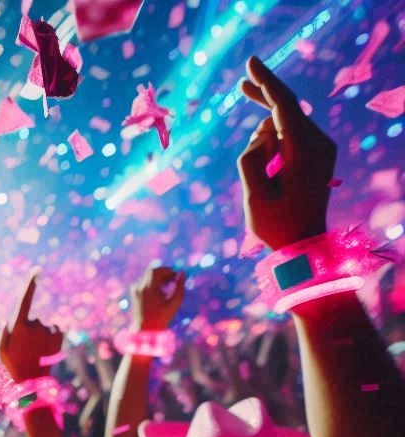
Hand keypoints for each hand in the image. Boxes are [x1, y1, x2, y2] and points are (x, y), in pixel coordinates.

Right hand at [0, 274, 63, 380]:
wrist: (32, 382)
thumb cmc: (13, 365)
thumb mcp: (2, 349)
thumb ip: (5, 331)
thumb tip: (9, 320)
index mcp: (19, 326)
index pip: (25, 299)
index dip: (30, 284)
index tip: (36, 270)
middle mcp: (35, 324)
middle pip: (32, 320)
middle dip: (29, 331)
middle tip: (25, 349)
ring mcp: (48, 330)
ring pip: (43, 327)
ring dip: (40, 336)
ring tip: (35, 353)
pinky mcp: (59, 336)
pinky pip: (53, 331)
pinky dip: (50, 338)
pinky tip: (45, 350)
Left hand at [130, 265, 185, 331]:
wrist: (144, 331)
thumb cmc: (161, 319)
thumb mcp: (174, 304)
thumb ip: (179, 287)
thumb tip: (183, 273)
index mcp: (148, 289)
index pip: (157, 271)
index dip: (168, 271)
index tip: (176, 277)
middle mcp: (139, 287)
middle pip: (152, 271)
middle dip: (164, 273)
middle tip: (172, 281)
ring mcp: (135, 289)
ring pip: (148, 276)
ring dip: (158, 278)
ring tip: (166, 289)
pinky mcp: (134, 293)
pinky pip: (144, 281)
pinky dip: (152, 283)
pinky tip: (159, 293)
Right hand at [238, 56, 335, 249]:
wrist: (305, 246)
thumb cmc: (276, 227)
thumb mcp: (254, 197)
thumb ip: (250, 159)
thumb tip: (260, 136)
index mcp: (303, 154)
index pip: (284, 107)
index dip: (266, 83)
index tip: (250, 63)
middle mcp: (318, 145)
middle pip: (287, 107)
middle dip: (264, 94)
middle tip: (241, 82)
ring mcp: (321, 148)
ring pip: (287, 121)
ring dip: (264, 134)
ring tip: (259, 174)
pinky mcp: (318, 153)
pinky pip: (293, 132)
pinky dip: (276, 134)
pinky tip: (265, 150)